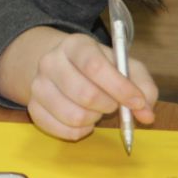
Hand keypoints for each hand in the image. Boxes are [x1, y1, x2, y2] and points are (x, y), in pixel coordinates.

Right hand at [23, 32, 157, 140]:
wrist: (62, 66)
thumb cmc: (101, 69)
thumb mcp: (125, 67)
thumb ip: (142, 87)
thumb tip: (145, 114)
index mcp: (75, 45)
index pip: (94, 67)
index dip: (119, 88)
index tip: (136, 102)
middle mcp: (50, 61)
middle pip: (85, 94)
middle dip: (109, 106)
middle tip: (113, 104)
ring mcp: (37, 84)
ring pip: (73, 116)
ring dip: (93, 120)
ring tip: (95, 111)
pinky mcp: (32, 106)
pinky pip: (59, 129)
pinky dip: (78, 131)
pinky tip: (83, 122)